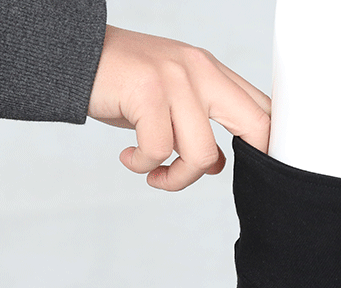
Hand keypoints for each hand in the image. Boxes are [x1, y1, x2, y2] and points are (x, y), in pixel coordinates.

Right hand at [88, 25, 270, 190]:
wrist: (73, 56)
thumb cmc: (122, 83)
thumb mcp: (170, 100)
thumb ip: (198, 126)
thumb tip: (219, 165)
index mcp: (212, 72)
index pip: (262, 109)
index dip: (268, 146)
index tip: (254, 172)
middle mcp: (201, 71)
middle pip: (254, 125)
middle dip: (247, 162)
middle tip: (212, 177)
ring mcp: (176, 80)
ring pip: (201, 154)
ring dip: (177, 178)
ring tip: (154, 174)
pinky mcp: (149, 93)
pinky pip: (159, 150)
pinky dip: (143, 165)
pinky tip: (128, 158)